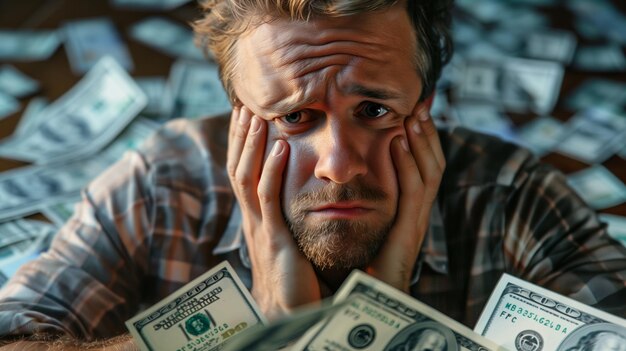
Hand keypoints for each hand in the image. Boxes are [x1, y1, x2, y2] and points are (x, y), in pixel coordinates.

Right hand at [227, 107, 321, 319]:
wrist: (289, 313)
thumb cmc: (293, 279)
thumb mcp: (287, 241)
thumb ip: (286, 218)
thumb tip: (294, 198)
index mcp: (256, 218)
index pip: (243, 173)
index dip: (243, 144)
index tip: (247, 115)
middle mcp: (251, 219)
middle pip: (238, 168)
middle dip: (241, 135)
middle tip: (244, 102)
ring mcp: (259, 228)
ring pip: (246, 177)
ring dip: (251, 144)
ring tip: (255, 114)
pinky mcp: (273, 239)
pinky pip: (268, 199)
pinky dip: (272, 170)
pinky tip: (280, 147)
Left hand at [365, 104, 444, 291]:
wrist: (366, 303)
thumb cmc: (359, 268)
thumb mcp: (362, 227)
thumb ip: (361, 203)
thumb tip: (342, 175)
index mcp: (407, 212)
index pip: (422, 168)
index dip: (421, 140)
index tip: (412, 111)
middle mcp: (416, 214)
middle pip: (432, 165)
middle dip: (427, 134)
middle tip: (420, 103)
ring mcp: (415, 223)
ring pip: (428, 174)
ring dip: (421, 141)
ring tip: (414, 114)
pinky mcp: (408, 234)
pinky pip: (412, 194)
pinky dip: (408, 165)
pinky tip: (398, 142)